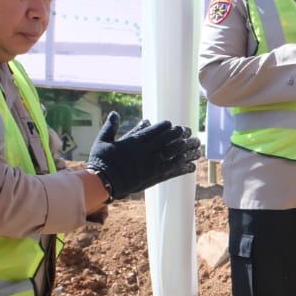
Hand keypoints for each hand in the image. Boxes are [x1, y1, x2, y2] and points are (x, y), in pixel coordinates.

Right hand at [86, 112, 202, 201]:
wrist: (103, 182)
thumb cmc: (101, 161)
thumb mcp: (103, 140)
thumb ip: (111, 126)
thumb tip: (114, 113)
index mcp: (134, 141)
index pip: (155, 130)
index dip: (166, 127)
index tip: (172, 125)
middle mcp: (146, 152)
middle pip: (167, 140)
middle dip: (178, 135)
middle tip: (187, 131)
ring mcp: (151, 165)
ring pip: (173, 154)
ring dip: (185, 149)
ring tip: (195, 146)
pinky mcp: (153, 177)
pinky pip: (171, 171)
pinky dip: (182, 168)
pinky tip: (191, 166)